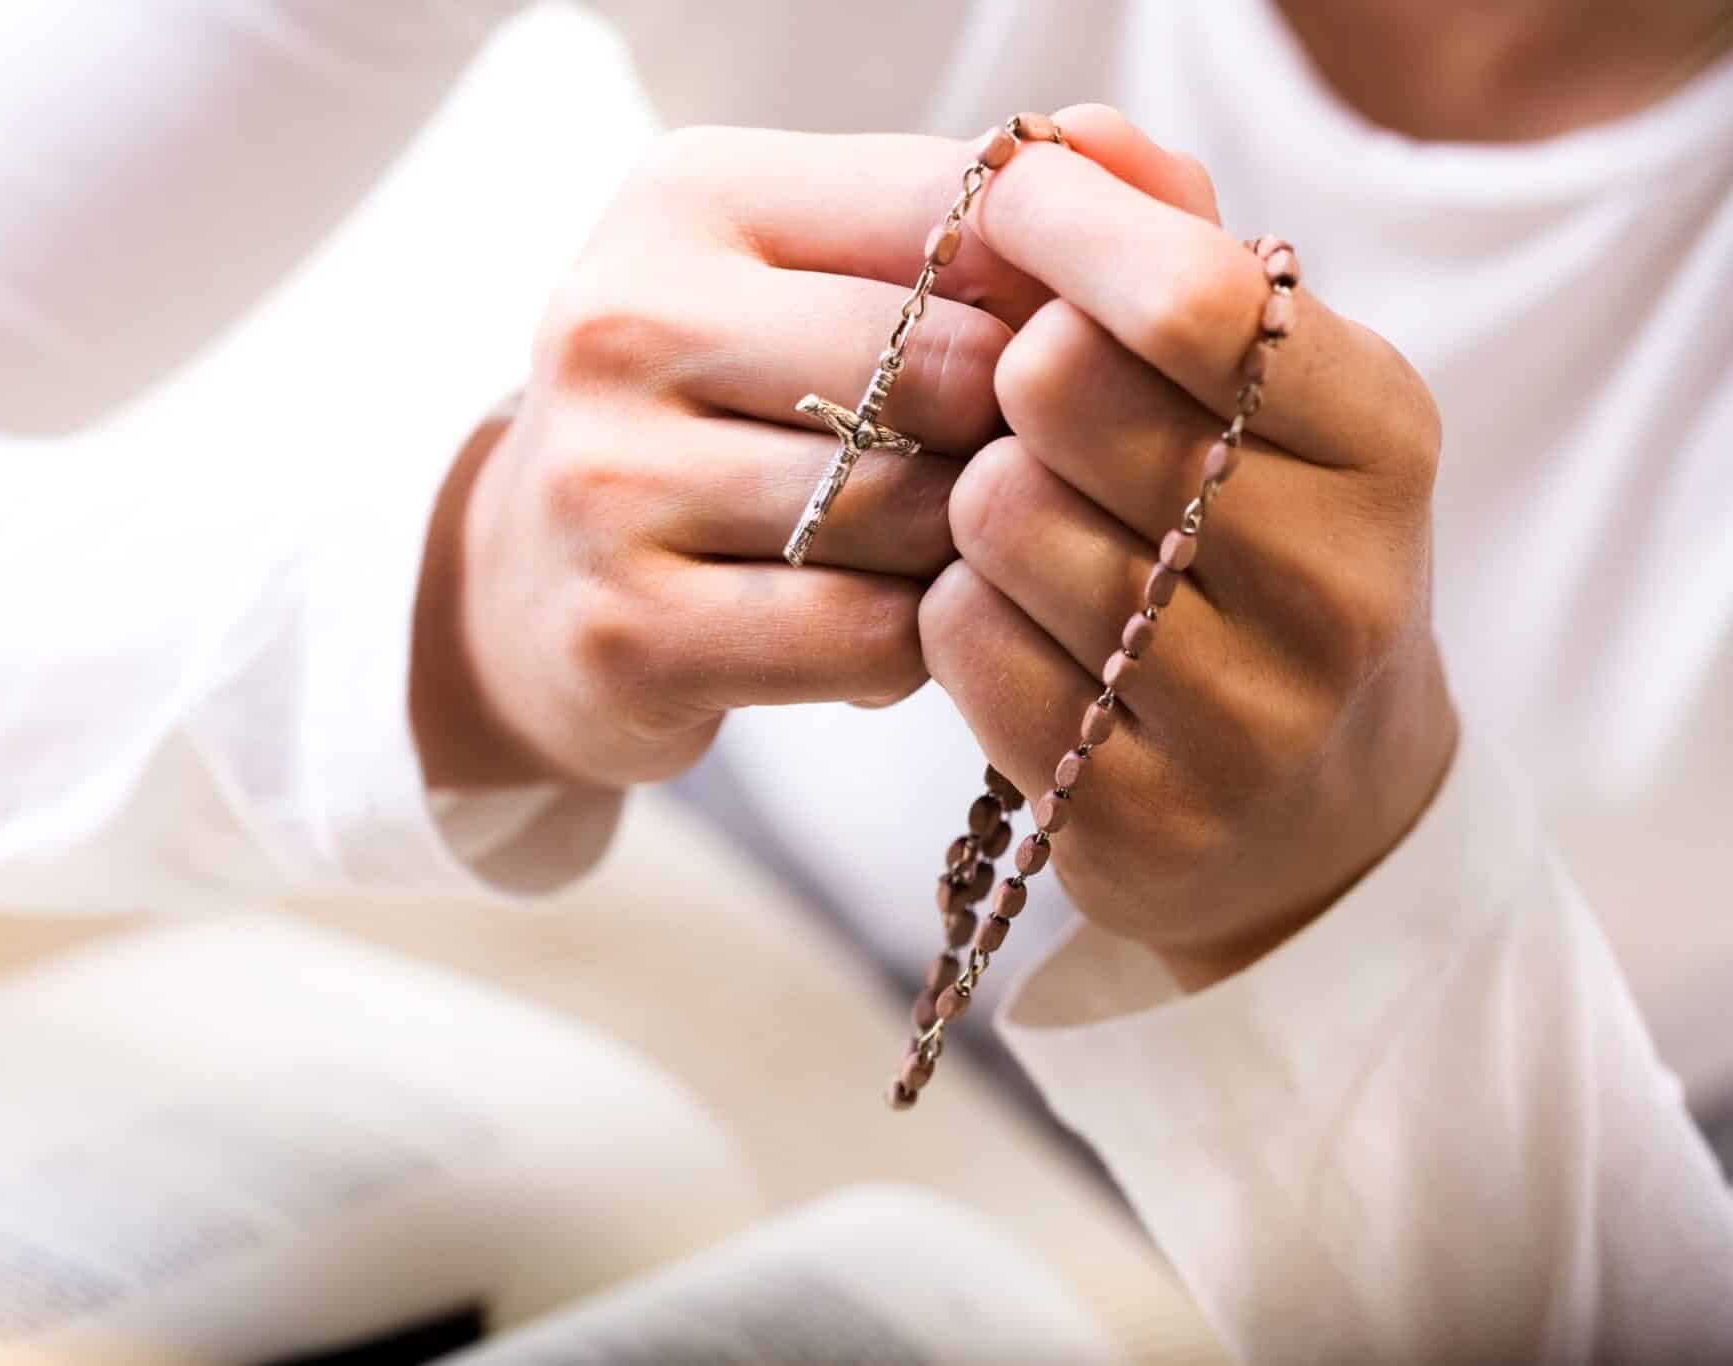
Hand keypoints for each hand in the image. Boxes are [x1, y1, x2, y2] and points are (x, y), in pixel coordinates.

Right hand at [413, 127, 1051, 789]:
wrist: (528, 584)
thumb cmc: (712, 417)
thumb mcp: (800, 281)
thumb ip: (963, 231)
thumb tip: (1141, 191)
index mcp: (690, 198)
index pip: (952, 213)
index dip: (1058, 296)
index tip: (1077, 358)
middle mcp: (626, 320)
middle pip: (947, 370)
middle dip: (1017, 438)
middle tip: (1020, 481)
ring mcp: (608, 481)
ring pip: (910, 513)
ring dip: (965, 554)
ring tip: (939, 558)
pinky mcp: (623, 628)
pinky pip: (862, 637)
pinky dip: (909, 648)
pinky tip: (881, 630)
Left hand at [919, 106, 1457, 985]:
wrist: (1321, 809)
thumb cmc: (1268, 553)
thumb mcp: (1271, 394)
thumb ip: (1177, 245)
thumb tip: (1071, 139)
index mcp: (1382, 437)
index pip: (1191, 297)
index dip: (1062, 231)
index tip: (1007, 211)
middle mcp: (1336, 581)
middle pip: (1063, 392)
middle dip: (1013, 380)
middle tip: (1037, 413)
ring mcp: (1244, 716)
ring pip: (996, 520)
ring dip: (977, 505)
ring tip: (1035, 531)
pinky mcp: (1138, 814)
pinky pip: (959, 644)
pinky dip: (956, 612)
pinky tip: (1016, 625)